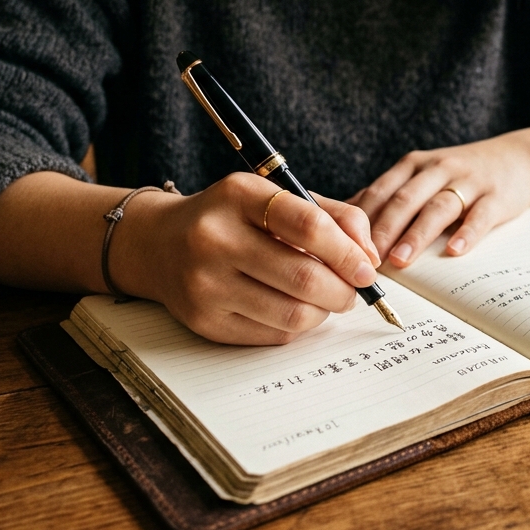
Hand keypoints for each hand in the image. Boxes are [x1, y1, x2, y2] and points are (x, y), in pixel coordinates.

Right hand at [110, 172, 381, 344]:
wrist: (159, 244)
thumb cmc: (234, 218)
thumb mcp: (276, 198)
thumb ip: (332, 217)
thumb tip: (369, 256)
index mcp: (238, 195)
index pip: (308, 225)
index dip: (348, 252)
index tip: (367, 268)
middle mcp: (215, 238)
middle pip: (304, 277)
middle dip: (344, 290)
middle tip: (353, 290)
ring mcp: (205, 284)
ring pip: (293, 313)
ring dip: (325, 311)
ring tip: (328, 299)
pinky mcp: (204, 321)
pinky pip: (274, 334)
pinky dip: (298, 325)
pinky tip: (296, 308)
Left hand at [350, 134, 529, 266]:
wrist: (517, 158)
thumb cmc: (460, 175)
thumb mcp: (422, 176)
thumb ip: (388, 195)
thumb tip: (344, 220)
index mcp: (414, 166)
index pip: (381, 192)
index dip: (362, 220)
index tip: (345, 247)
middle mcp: (438, 169)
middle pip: (404, 200)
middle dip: (383, 230)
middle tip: (367, 260)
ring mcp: (468, 181)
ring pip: (438, 208)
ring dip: (417, 235)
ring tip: (400, 260)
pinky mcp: (496, 196)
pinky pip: (479, 216)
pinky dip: (466, 234)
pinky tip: (454, 251)